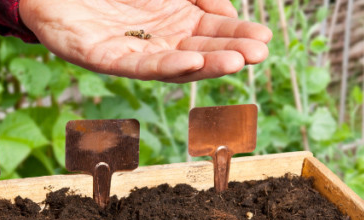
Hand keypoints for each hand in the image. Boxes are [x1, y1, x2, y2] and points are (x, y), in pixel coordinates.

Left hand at [19, 0, 271, 82]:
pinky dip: (165, 65)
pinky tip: (191, 61)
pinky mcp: (98, 56)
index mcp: (169, 17)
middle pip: (198, 49)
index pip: (211, 31)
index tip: (265, 39)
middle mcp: (153, 38)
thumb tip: (226, 10)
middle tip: (259, 54)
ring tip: (234, 62)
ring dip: (205, 64)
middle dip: (229, 51)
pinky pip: (136, 64)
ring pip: (173, 63)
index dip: (237, 35)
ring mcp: (128, 49)